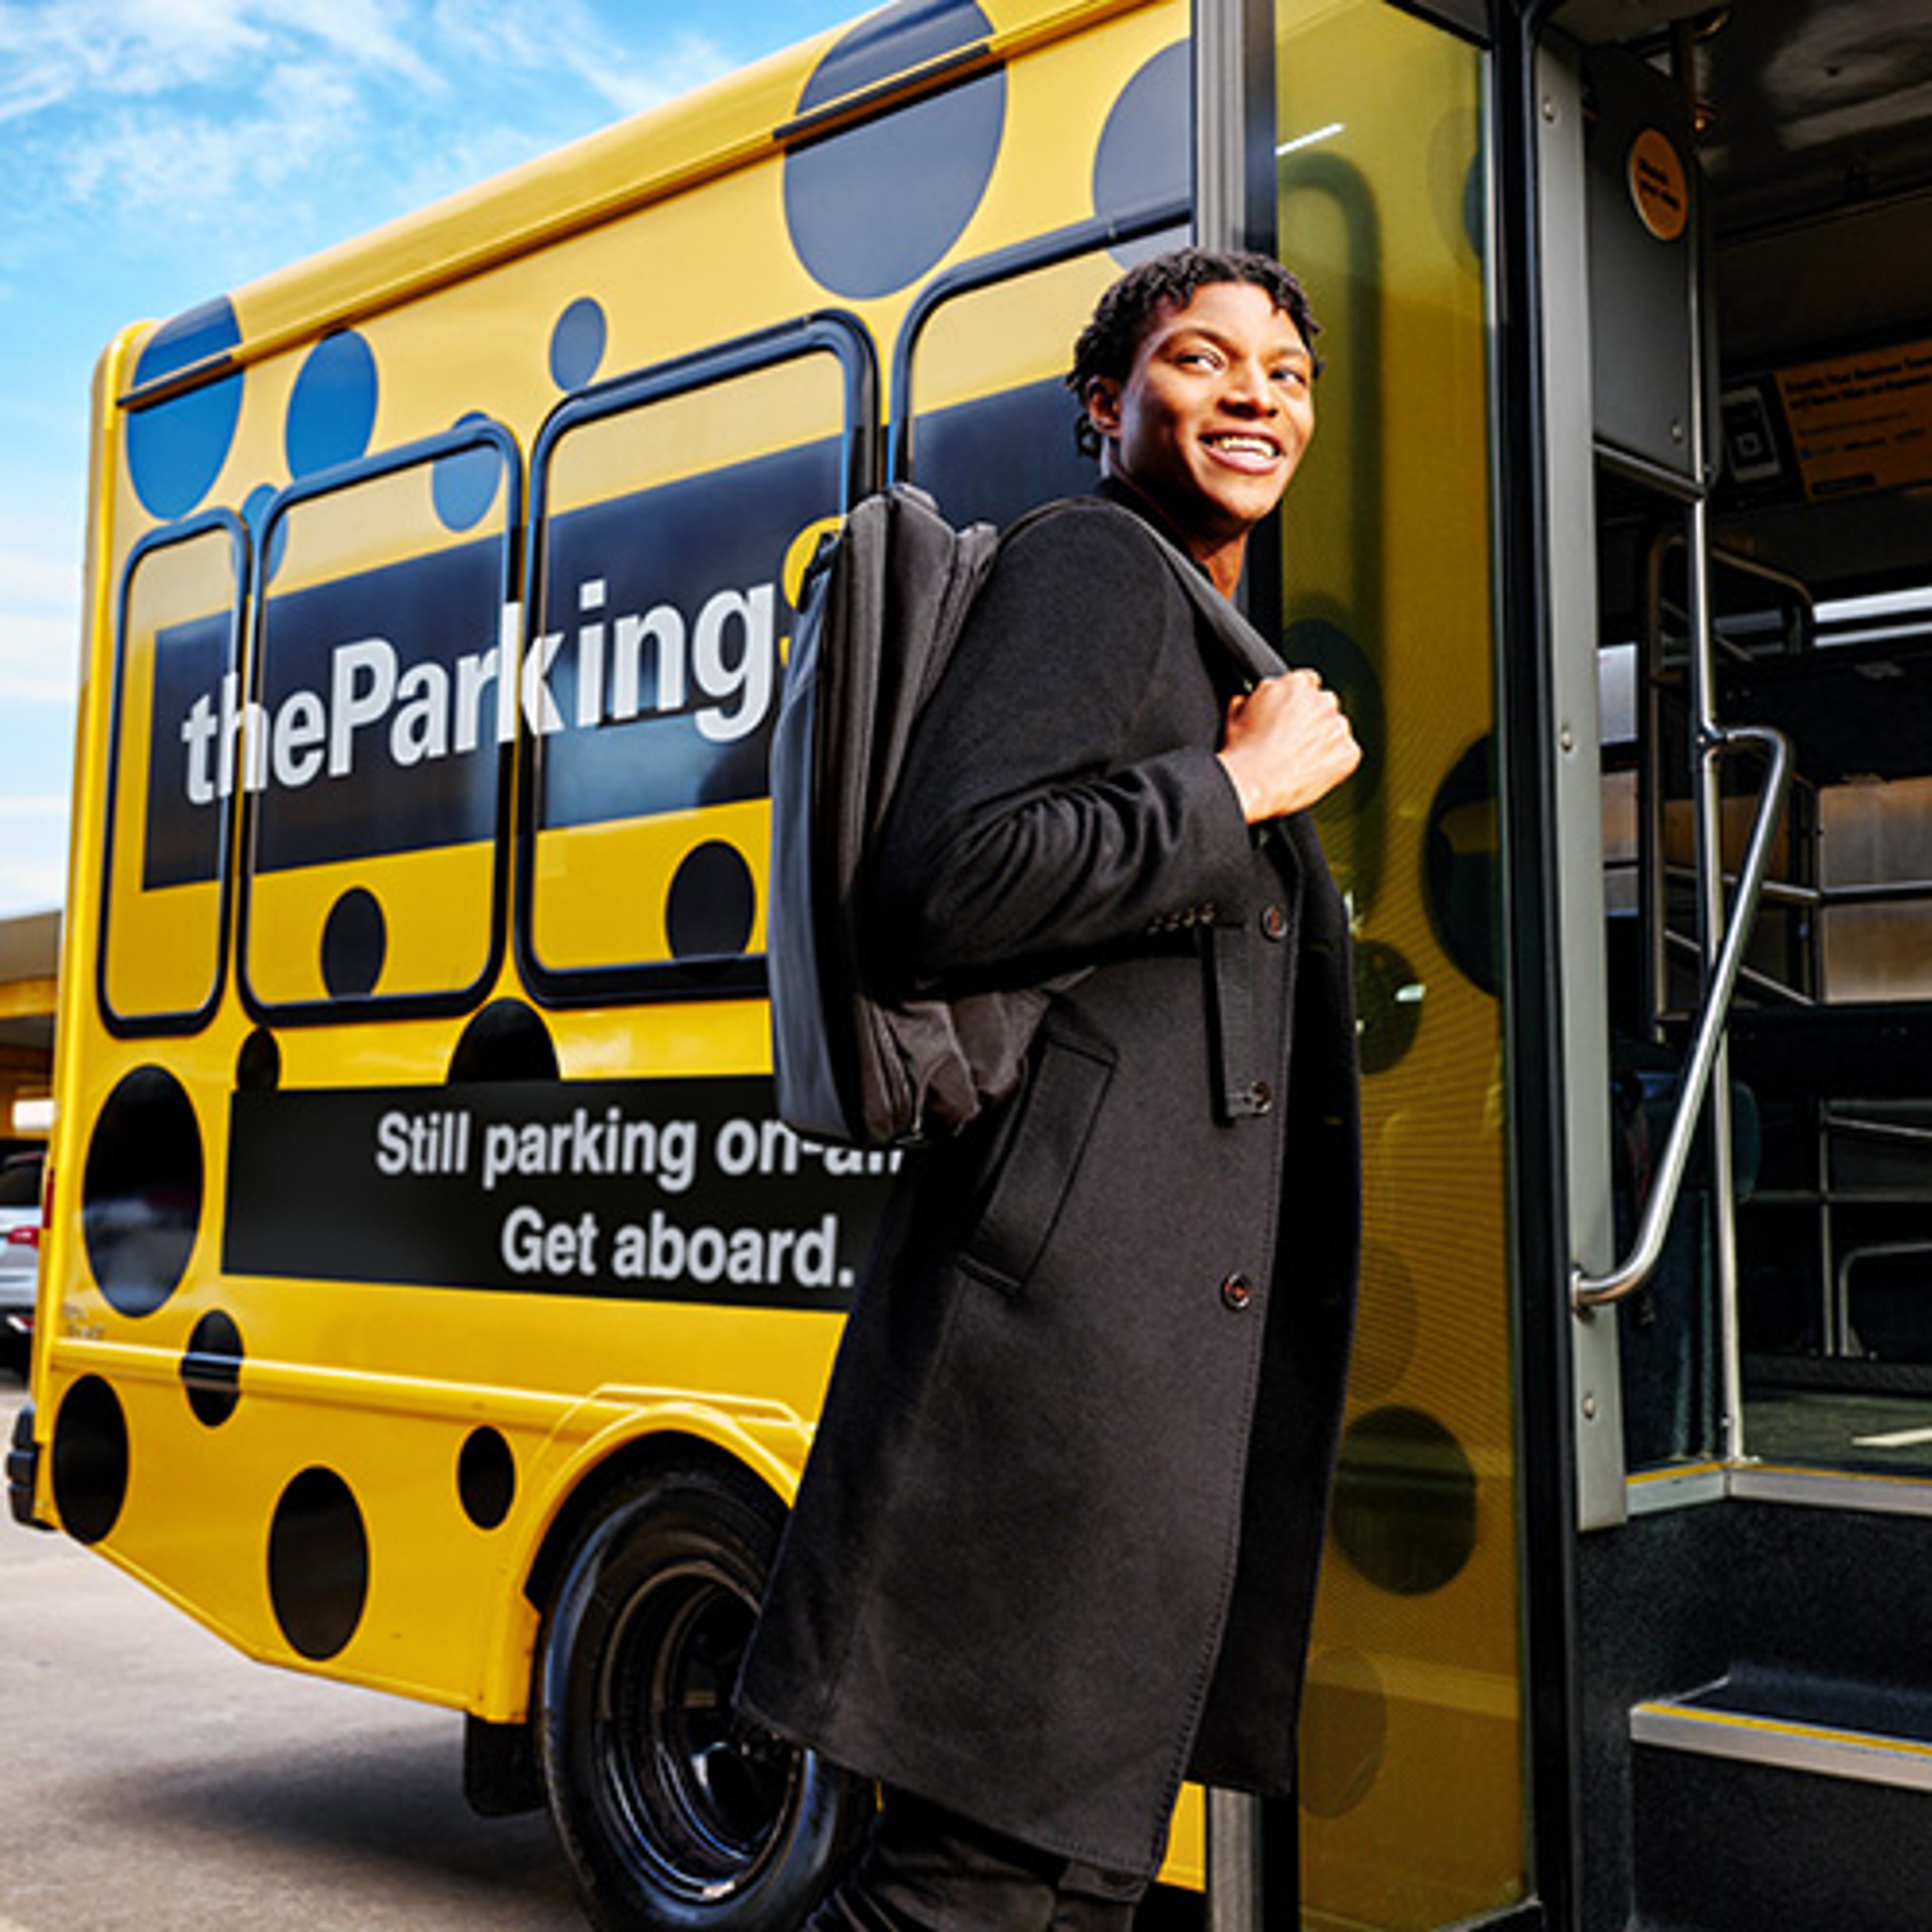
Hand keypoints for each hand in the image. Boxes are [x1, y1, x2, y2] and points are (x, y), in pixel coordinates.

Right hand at [1215, 669, 1360, 823]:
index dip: (1297, 701)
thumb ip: (1253, 697)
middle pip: (1324, 704)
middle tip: (1293, 740)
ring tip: (1299, 759)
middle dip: (1313, 719)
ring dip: (1324, 739)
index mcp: (1295, 684)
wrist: (1252, 784)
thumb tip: (1251, 698)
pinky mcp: (1349, 753)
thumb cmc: (1243, 752)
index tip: (1291, 715)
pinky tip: (1311, 771)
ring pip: (1336, 729)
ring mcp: (1338, 727)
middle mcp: (1322, 701)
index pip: (1307, 682)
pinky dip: (1334, 762)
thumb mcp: (1237, 713)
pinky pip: (1346, 753)